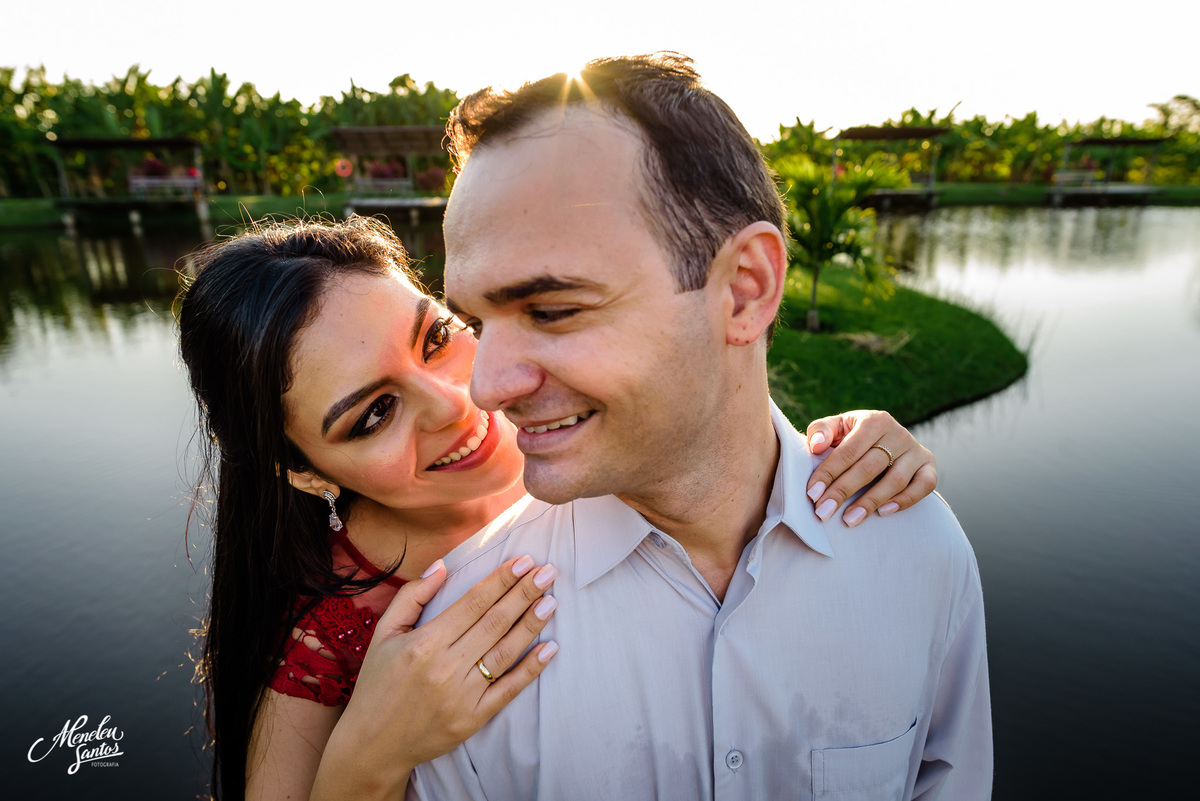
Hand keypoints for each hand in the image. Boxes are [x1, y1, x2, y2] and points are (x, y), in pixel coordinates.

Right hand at [310, 556, 557, 798]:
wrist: (372, 745)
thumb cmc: (378, 683)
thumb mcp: (383, 634)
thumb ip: (411, 596)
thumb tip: (442, 565)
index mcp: (424, 643)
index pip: (473, 602)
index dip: (501, 580)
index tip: (523, 561)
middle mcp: (445, 667)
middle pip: (494, 622)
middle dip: (524, 593)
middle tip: (548, 572)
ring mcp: (461, 695)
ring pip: (505, 652)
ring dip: (531, 624)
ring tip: (551, 601)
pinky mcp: (472, 719)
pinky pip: (508, 690)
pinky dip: (531, 669)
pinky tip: (550, 648)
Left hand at [803, 410, 936, 527]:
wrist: (884, 439)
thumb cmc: (852, 437)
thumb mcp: (836, 427)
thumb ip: (821, 430)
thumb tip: (815, 445)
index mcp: (874, 420)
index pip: (848, 451)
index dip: (828, 473)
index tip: (812, 494)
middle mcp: (898, 433)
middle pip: (869, 467)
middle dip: (843, 491)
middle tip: (823, 512)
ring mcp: (916, 450)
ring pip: (895, 479)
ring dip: (871, 502)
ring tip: (849, 520)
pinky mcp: (929, 466)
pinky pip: (924, 486)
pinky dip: (905, 500)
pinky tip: (883, 513)